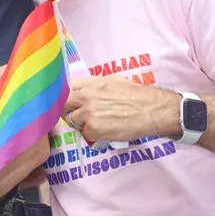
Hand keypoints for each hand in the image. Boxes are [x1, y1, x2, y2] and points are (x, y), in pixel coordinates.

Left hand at [63, 76, 177, 143]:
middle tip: (76, 115)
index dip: (63, 96)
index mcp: (89, 83)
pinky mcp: (93, 129)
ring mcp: (88, 113)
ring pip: (72, 120)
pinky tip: (106, 130)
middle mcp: (85, 96)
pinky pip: (85, 134)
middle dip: (67, 110)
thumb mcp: (112, 81)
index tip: (67, 101)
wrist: (152, 110)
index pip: (63, 88)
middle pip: (62, 105)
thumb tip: (82, 88)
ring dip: (81, 123)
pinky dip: (93, 134)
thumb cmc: (136, 95)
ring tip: (97, 123)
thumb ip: (93, 84)